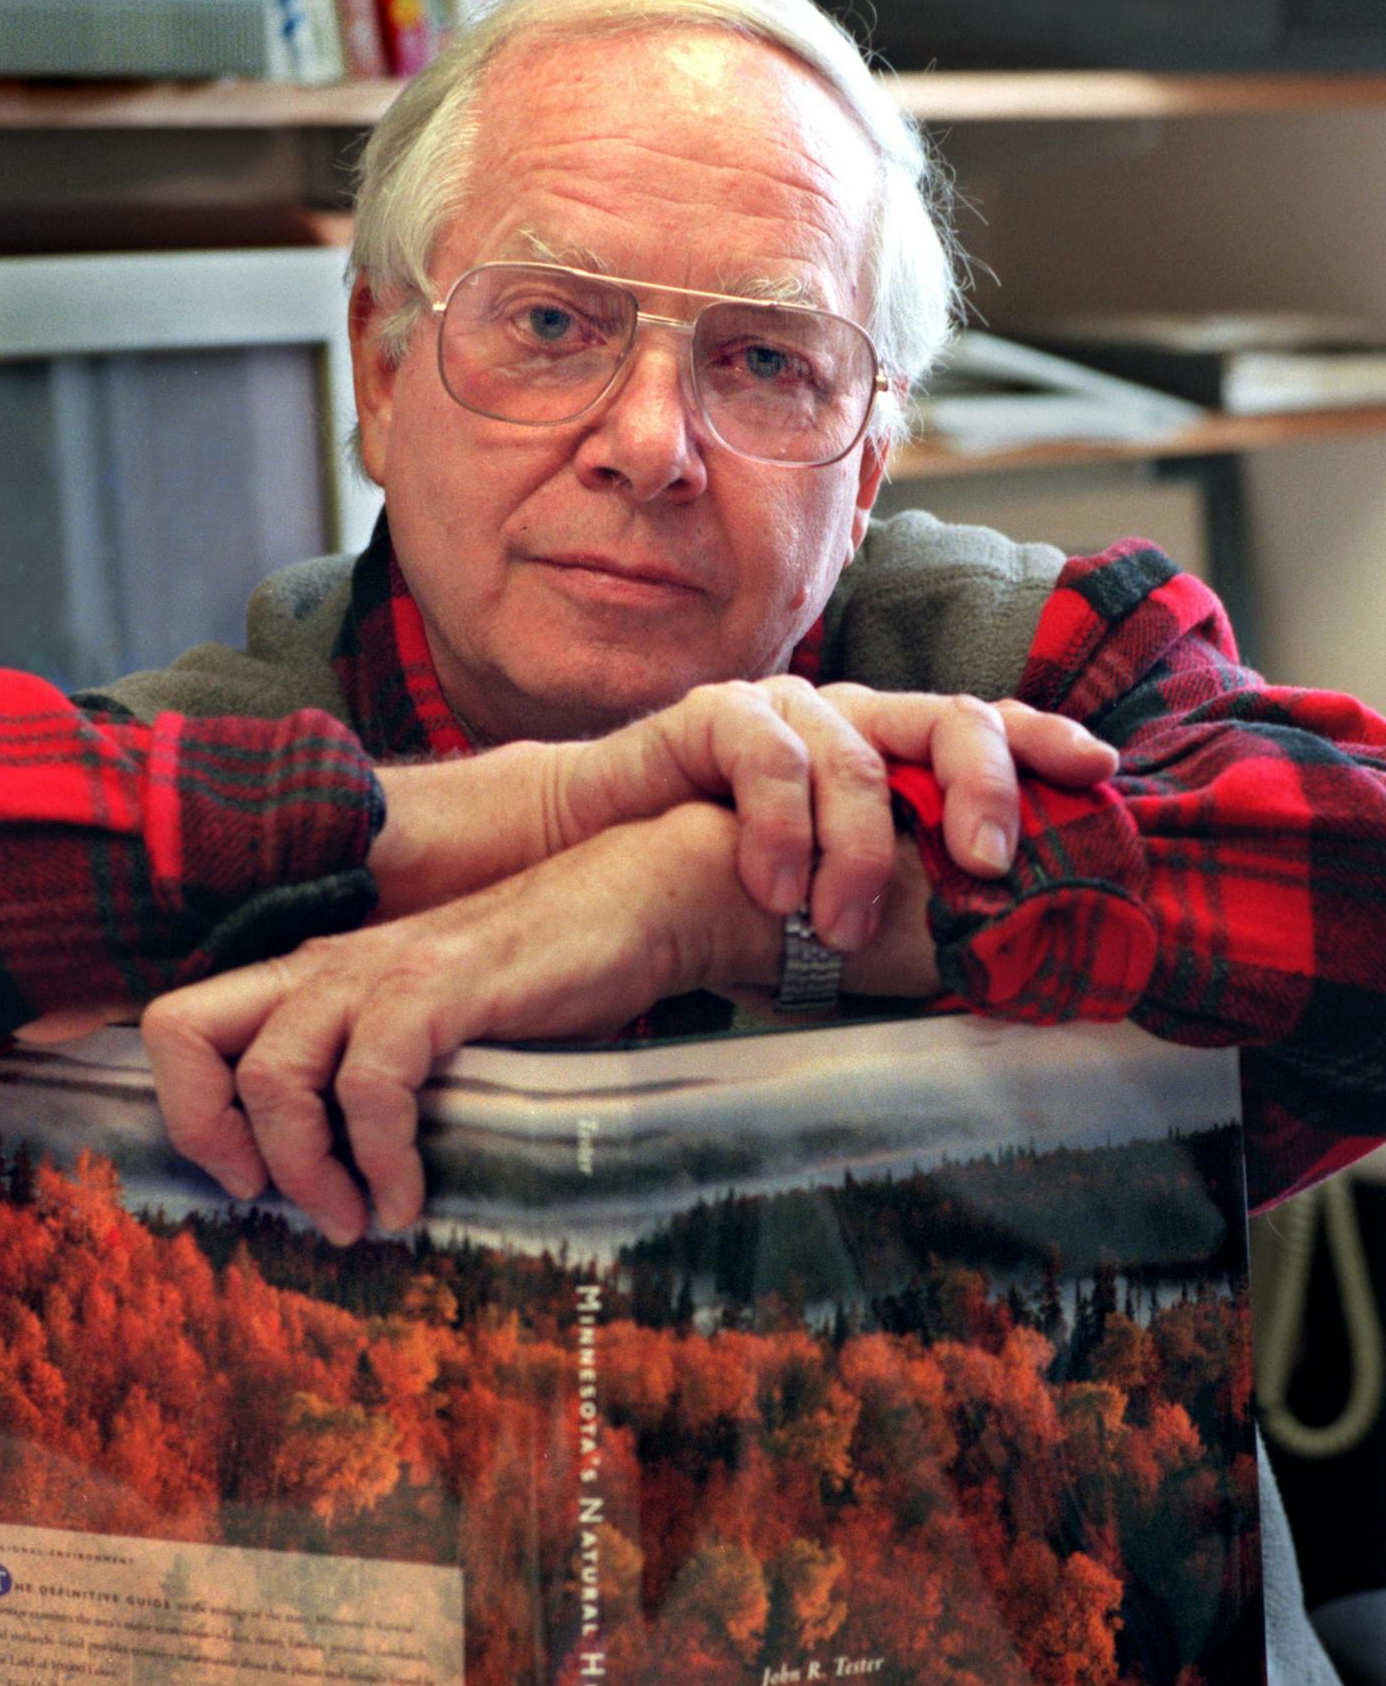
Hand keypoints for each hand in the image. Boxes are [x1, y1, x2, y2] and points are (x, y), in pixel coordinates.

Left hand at [142, 804, 804, 1245]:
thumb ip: (383, 1076)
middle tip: (275, 1205)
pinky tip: (412, 1197)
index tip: (247, 1181)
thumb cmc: (545, 981)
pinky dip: (383, 1158)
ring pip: (274, 1073)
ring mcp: (379, 970)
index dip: (188, 1109)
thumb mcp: (437, 1030)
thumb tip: (348, 1181)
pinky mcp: (439, 986)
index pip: (181, 1024)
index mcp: (315, 974)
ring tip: (359, 1220)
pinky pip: (372, 1084)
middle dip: (212, 1138)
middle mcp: (326, 964)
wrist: (635, 904)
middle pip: (185, 1033)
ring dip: (306, 1171)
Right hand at [374, 680, 1115, 952]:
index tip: (1100, 773)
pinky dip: (782, 828)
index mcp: (883, 754)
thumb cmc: (714, 886)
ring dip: (862, 846)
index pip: (981, 729)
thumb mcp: (826, 906)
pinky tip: (772, 890)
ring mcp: (779, 713)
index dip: (1043, 741)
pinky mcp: (709, 719)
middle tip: (989, 862)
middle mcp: (843, 719)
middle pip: (944, 715)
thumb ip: (897, 916)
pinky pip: (768, 757)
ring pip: (857, 749)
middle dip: (983, 785)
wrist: (585, 861)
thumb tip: (991, 972)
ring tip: (840, 928)